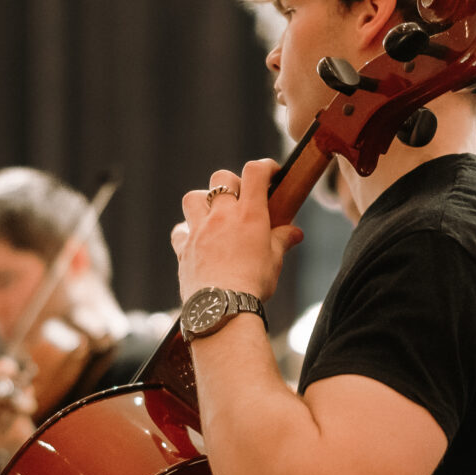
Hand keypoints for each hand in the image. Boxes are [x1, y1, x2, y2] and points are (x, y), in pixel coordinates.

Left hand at [172, 160, 299, 305]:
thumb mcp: (275, 259)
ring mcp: (199, 230)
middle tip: (240, 200)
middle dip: (231, 183)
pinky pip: (179, 231)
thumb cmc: (254, 283)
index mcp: (250, 214)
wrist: (223, 308)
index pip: (255, 172)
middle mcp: (222, 216)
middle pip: (221, 178)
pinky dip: (186, 232)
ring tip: (214, 216)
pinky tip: (195, 241)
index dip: (264, 166)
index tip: (270, 173)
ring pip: (193, 197)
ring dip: (203, 202)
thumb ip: (283, 240)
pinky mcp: (184, 248)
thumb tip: (296, 233)